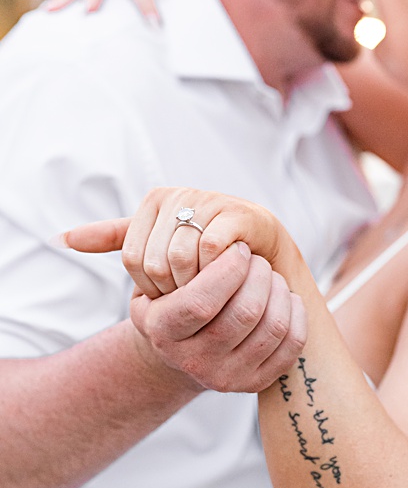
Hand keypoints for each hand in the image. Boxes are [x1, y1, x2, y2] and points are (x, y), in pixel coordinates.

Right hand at [63, 210, 307, 393]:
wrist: (187, 350)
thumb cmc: (170, 300)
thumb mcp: (146, 279)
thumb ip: (118, 248)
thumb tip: (66, 237)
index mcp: (163, 331)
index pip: (200, 301)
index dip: (227, 268)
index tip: (236, 248)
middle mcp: (193, 361)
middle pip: (243, 313)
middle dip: (258, 275)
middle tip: (256, 258)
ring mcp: (227, 377)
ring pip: (271, 326)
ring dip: (278, 289)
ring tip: (269, 273)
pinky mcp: (257, 382)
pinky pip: (291, 344)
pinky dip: (295, 313)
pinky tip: (286, 296)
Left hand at [66, 187, 292, 298]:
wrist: (266, 252)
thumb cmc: (211, 251)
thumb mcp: (159, 246)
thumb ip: (116, 239)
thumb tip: (62, 238)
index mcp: (157, 200)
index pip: (133, 257)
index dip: (151, 286)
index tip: (172, 292)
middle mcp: (181, 194)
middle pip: (154, 261)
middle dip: (173, 288)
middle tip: (194, 293)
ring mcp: (211, 200)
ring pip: (179, 258)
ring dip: (195, 284)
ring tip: (211, 286)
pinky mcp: (239, 213)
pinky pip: (209, 251)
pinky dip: (217, 272)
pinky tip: (229, 276)